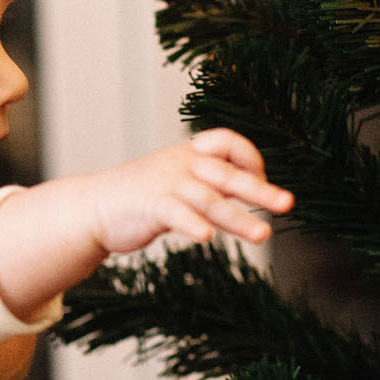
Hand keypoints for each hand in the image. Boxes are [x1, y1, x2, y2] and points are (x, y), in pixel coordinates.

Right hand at [87, 128, 293, 254]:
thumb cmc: (143, 197)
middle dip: (260, 189)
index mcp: (191, 154)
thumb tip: (255, 189)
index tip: (262, 177)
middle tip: (287, 203)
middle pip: (228, 174)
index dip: (249, 157)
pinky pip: (175, 214)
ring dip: (238, 218)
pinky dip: (192, 224)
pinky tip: (207, 238)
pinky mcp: (149, 206)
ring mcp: (166, 184)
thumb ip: (214, 184)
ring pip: (209, 200)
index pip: (227, 141)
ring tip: (262, 235)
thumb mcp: (181, 181)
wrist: (93, 207)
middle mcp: (182, 165)